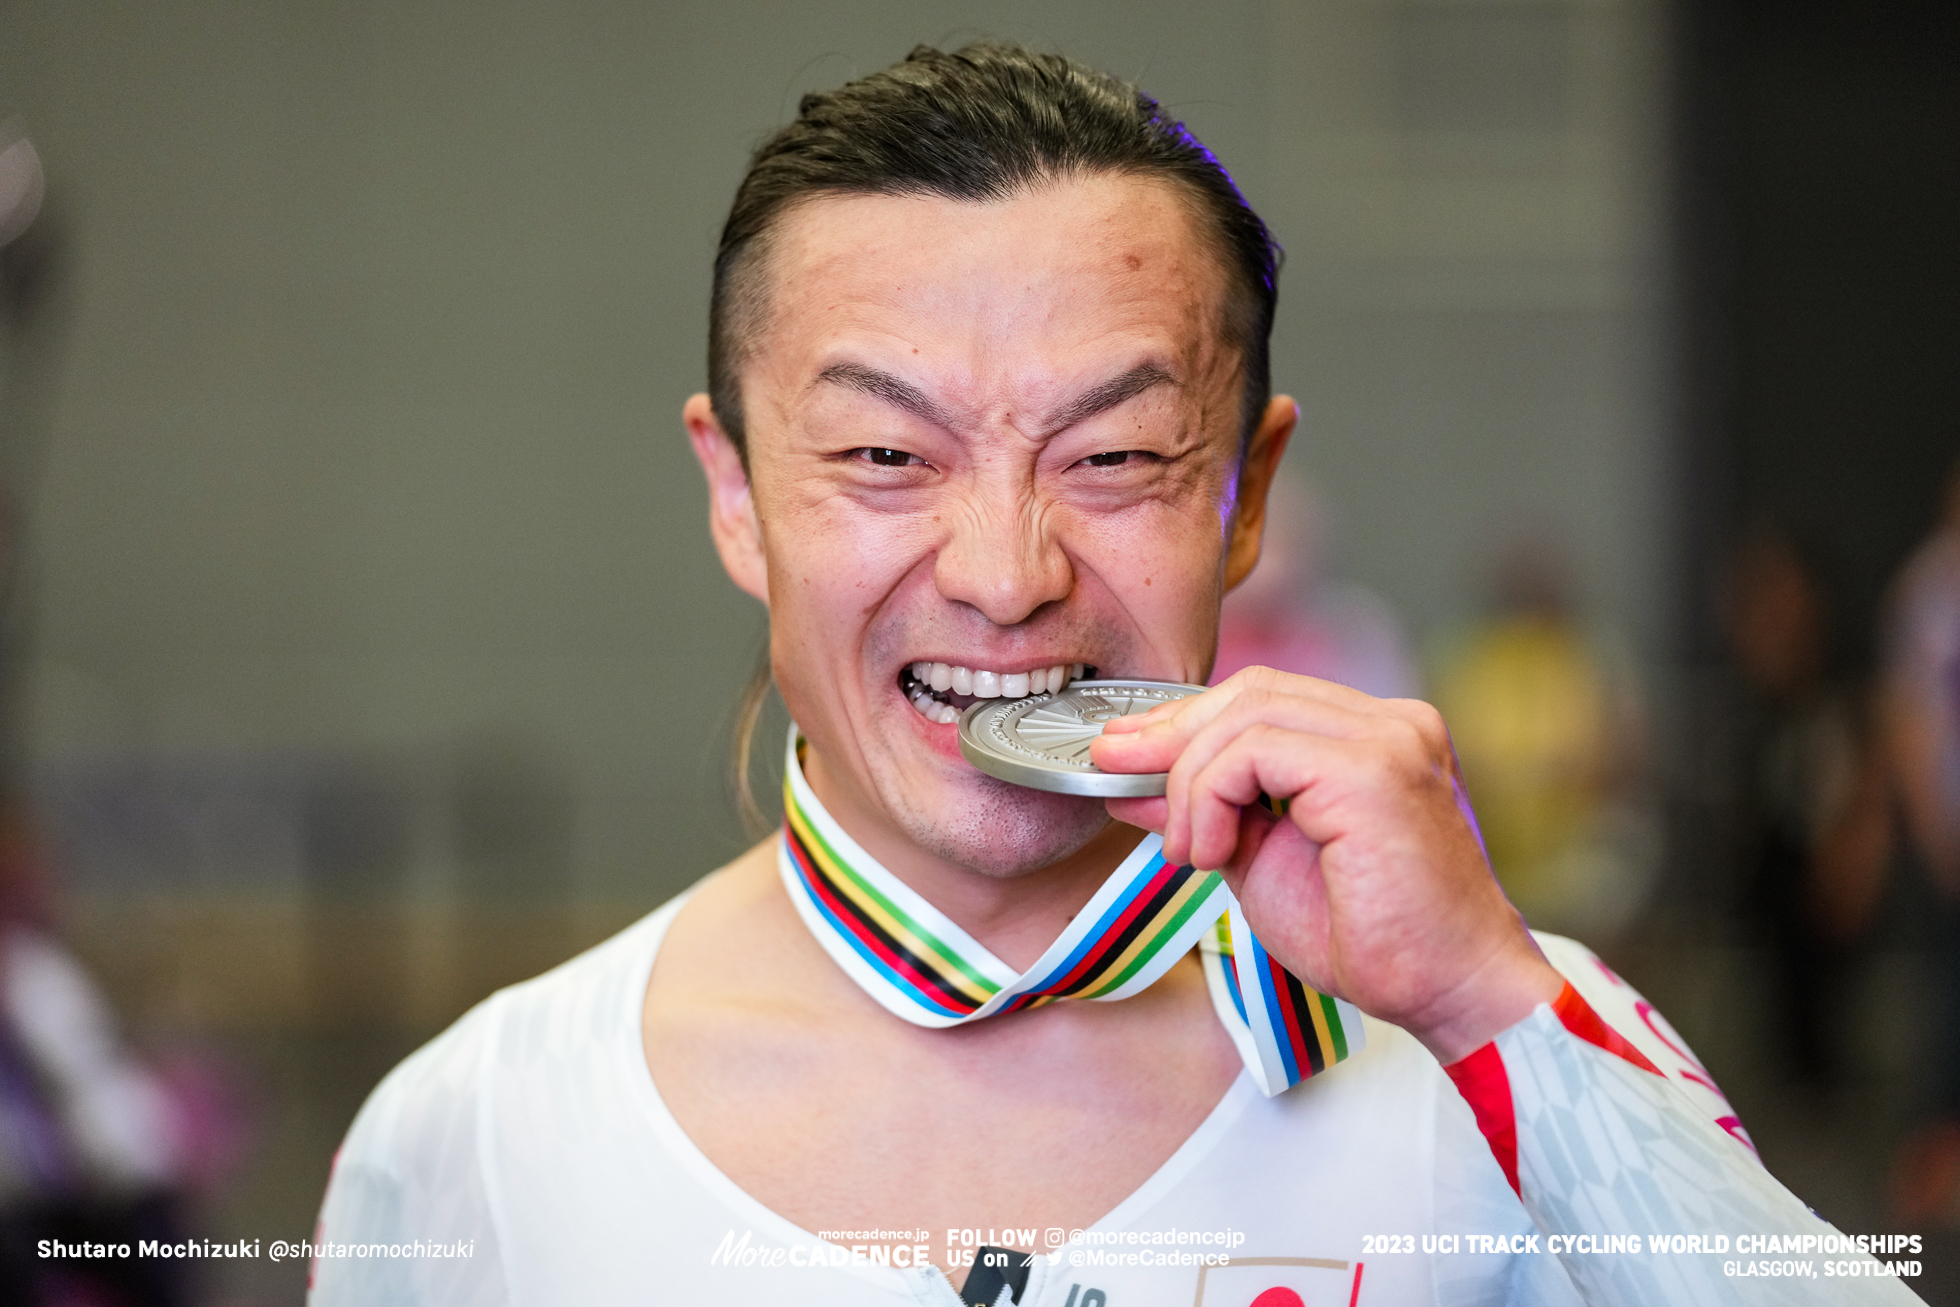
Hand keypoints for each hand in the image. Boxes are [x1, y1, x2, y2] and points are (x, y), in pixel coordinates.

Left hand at [1092, 666, 1562, 1062]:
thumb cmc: (1372, 938)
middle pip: (1250, 692)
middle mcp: (1390, 723)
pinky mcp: (1374, 770)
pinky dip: (1212, 799)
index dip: (1185, 721)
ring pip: (1246, 716)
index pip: (1262, 697)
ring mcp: (1389, 739)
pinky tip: (1212, 852)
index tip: (1123, 754)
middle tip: (1118, 777)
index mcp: (1374, 735)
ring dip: (1191, 783)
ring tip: (1189, 851)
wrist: (1448, 992)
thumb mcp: (1261, 860)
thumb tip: (1130, 778)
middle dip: (1170, 735)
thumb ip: (1207, 810)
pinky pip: (1256, 752)